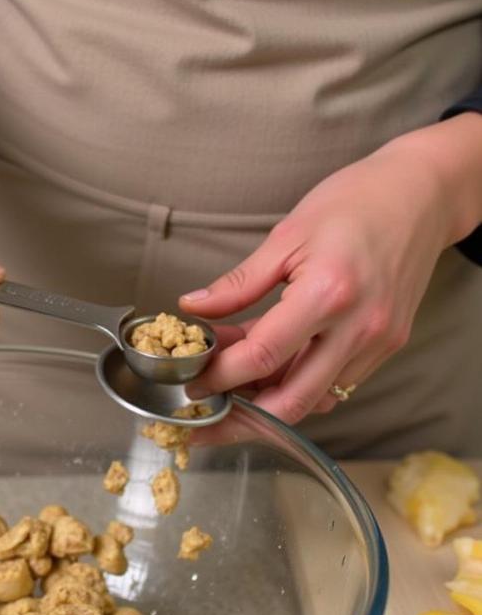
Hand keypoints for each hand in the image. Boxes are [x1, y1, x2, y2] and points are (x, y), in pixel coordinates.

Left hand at [180, 114, 481, 423]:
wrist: (421, 195)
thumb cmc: (353, 203)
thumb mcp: (286, 236)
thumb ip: (238, 283)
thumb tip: (193, 307)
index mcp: (328, 293)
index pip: (263, 356)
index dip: (220, 376)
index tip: (192, 381)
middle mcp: (358, 328)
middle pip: (291, 401)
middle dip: (240, 419)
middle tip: (203, 413)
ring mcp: (377, 342)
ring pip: (313, 400)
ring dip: (267, 400)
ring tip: (232, 380)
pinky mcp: (386, 346)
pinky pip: (335, 385)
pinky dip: (297, 385)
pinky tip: (269, 368)